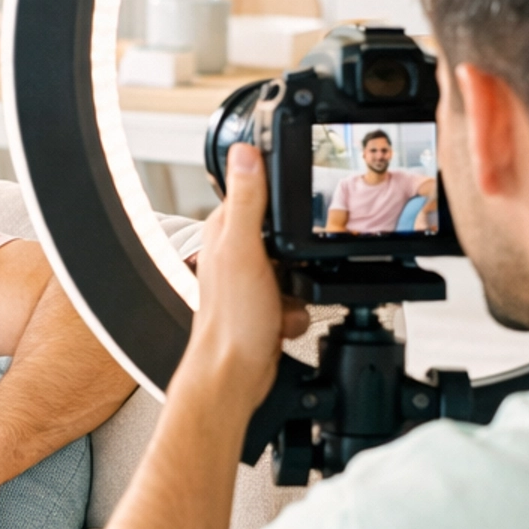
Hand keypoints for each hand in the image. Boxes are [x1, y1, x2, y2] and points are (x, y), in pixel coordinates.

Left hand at [185, 143, 308, 413]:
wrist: (235, 376)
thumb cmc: (232, 321)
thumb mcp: (244, 251)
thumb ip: (248, 200)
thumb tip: (245, 151)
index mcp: (226, 229)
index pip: (262, 193)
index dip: (285, 206)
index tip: (289, 228)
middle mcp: (237, 251)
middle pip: (289, 232)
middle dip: (301, 256)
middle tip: (284, 275)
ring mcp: (254, 279)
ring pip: (301, 266)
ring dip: (301, 287)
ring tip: (280, 302)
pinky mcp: (268, 303)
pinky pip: (302, 295)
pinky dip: (299, 310)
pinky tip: (281, 321)